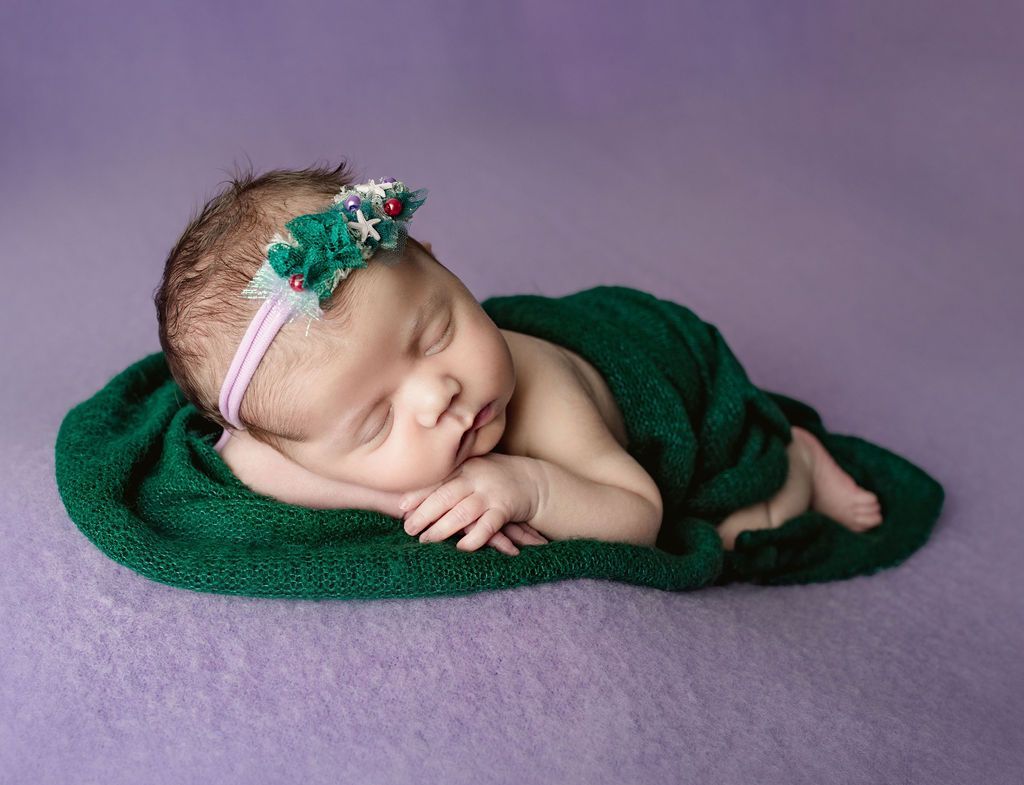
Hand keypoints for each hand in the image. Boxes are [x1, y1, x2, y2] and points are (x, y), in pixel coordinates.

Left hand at [401, 454, 543, 551]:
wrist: (533, 481)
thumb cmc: (494, 477)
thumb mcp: (473, 469)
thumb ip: (450, 477)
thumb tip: (414, 494)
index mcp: (464, 466)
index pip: (437, 480)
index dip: (418, 493)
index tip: (401, 506)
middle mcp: (476, 478)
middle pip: (445, 496)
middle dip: (424, 513)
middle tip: (408, 529)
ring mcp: (491, 493)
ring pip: (463, 512)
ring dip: (442, 528)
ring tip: (426, 540)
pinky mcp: (505, 509)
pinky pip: (487, 526)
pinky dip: (474, 538)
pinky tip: (461, 548)